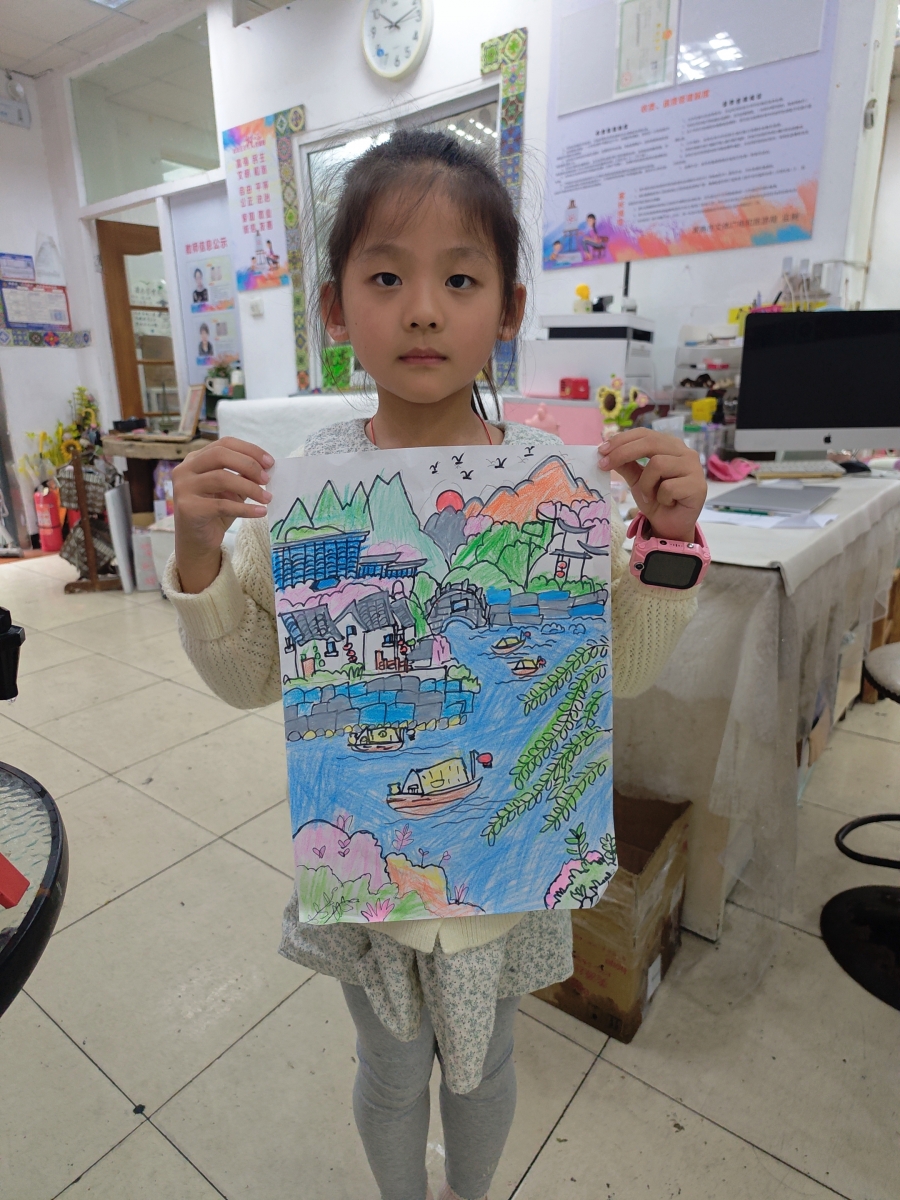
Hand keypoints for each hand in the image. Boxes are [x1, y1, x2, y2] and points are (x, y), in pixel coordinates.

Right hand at [173, 437, 272, 593]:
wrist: (197, 543)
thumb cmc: (216, 513)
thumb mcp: (231, 490)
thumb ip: (243, 476)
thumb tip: (266, 466)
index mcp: (195, 459)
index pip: (224, 444)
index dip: (249, 450)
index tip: (270, 463)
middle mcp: (184, 470)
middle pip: (220, 455)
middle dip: (249, 465)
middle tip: (267, 479)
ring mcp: (183, 488)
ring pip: (221, 478)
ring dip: (250, 488)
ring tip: (267, 498)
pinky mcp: (188, 509)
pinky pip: (222, 505)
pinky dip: (245, 508)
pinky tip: (261, 512)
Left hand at [599, 428, 706, 541]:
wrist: (669, 526)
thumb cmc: (655, 500)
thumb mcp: (636, 479)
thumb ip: (626, 463)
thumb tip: (606, 449)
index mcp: (670, 446)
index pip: (644, 434)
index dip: (621, 439)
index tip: (601, 450)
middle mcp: (685, 452)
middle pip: (650, 442)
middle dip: (623, 453)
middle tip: (604, 464)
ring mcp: (694, 468)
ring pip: (658, 463)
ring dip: (646, 484)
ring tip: (649, 496)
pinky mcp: (697, 486)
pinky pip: (668, 486)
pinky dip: (660, 498)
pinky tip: (667, 503)